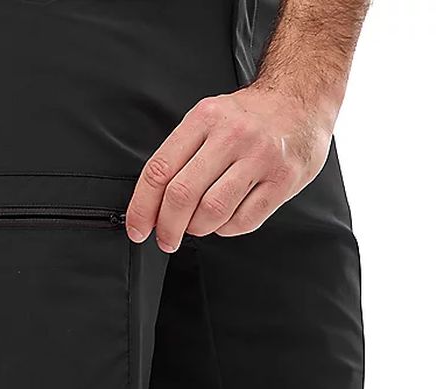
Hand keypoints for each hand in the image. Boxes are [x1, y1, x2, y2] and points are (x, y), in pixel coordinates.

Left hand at [125, 87, 335, 251]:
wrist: (301, 97)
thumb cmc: (249, 116)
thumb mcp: (208, 118)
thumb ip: (182, 155)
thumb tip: (153, 204)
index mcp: (204, 118)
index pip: (159, 170)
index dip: (141, 207)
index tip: (137, 228)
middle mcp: (231, 136)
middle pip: (182, 195)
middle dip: (167, 227)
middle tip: (166, 239)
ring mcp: (260, 158)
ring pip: (212, 212)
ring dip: (197, 229)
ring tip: (198, 225)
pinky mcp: (283, 180)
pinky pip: (244, 221)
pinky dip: (226, 229)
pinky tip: (225, 219)